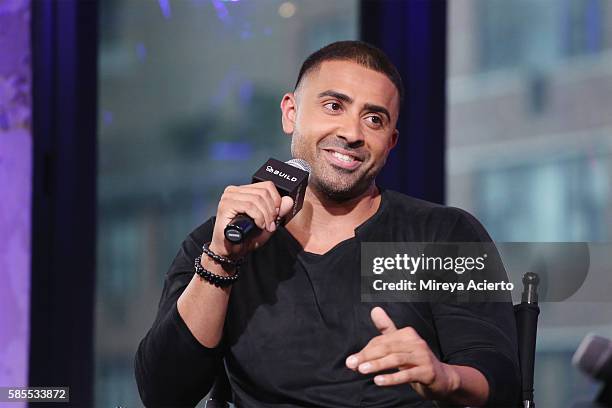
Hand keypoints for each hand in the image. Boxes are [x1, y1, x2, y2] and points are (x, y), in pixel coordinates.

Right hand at [210, 181, 293, 259]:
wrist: (230, 251)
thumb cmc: (246, 238)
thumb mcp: (267, 223)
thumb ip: (278, 212)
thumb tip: (288, 200)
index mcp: (244, 191)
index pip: (267, 185)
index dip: (276, 200)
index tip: (277, 215)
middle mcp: (234, 191)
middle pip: (263, 192)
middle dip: (272, 210)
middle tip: (271, 224)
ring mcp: (229, 197)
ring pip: (257, 199)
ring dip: (266, 215)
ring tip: (266, 227)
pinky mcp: (226, 205)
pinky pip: (249, 206)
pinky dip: (258, 216)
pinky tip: (259, 225)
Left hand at [345, 307, 460, 400]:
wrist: (442, 378)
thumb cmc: (416, 360)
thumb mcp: (401, 345)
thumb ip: (387, 328)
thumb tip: (374, 309)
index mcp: (407, 334)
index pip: (382, 341)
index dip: (366, 351)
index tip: (352, 361)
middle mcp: (416, 342)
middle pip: (387, 348)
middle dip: (367, 356)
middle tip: (351, 364)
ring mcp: (423, 357)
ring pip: (396, 359)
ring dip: (377, 365)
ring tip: (361, 370)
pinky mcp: (427, 372)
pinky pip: (407, 375)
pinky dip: (392, 378)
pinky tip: (378, 381)